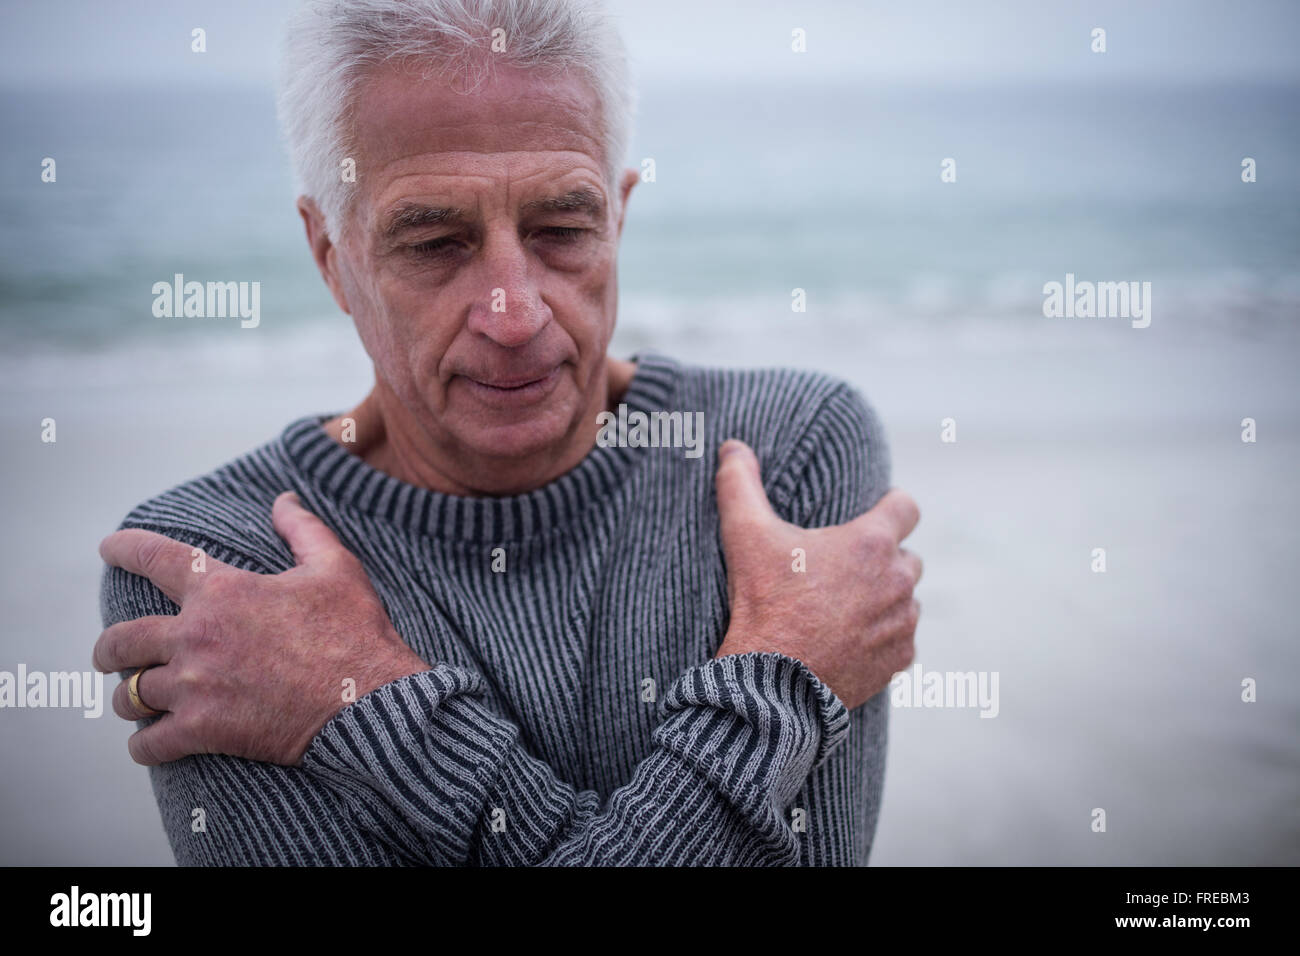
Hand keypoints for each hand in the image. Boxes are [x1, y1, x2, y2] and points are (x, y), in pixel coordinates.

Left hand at [93, 492, 430, 765]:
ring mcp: (195, 685)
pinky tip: (149, 743)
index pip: (155, 559)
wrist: (368, 702)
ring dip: (130, 698)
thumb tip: (283, 500)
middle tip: (111, 654)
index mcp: (223, 590)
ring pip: (130, 695)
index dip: (125, 549)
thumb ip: (303, 530)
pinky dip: (144, 745)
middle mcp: (197, 635)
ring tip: (137, 701)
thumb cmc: (355, 633)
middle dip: (109, 649)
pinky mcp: (203, 730)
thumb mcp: (336, 568)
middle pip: (121, 640)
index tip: (108, 548)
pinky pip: (148, 743)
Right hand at [713, 439, 920, 709]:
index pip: (907, 507)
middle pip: (906, 556)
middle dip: (880, 560)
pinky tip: (849, 639)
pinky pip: (902, 639)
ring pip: (905, 599)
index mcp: (870, 544)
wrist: (771, 682)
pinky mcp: (899, 659)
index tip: (875, 512)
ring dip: (883, 599)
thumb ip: (740, 483)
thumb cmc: (763, 604)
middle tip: (840, 571)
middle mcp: (898, 580)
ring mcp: (902, 622)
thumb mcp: (745, 536)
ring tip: (842, 608)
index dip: (891, 505)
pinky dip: (883, 637)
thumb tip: (732, 445)